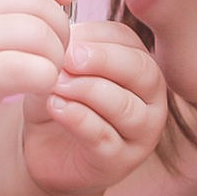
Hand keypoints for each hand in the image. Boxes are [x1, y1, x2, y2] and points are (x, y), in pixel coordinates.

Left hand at [21, 20, 166, 195]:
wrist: (46, 153)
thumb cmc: (60, 101)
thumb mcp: (60, 69)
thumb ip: (66, 52)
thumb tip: (65, 33)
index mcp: (139, 64)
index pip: (127, 39)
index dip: (95, 34)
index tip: (63, 34)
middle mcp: (151, 98)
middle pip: (141, 70)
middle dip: (103, 59)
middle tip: (69, 57)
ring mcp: (140, 133)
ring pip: (126, 106)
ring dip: (89, 90)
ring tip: (58, 84)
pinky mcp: (119, 162)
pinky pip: (104, 137)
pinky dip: (78, 118)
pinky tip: (56, 106)